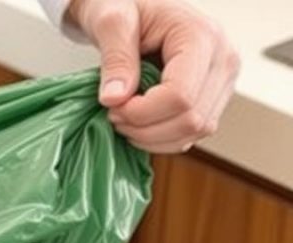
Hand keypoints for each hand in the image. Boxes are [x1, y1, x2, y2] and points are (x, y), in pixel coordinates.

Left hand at [69, 0, 239, 153]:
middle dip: (145, 128)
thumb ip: (115, 58)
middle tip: (114, 114)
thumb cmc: (126, 7)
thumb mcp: (112, 22)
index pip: (180, 96)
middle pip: (191, 120)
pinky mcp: (214, 97)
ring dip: (152, 137)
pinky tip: (140, 122)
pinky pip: (192, 134)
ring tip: (125, 118)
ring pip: (195, 132)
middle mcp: (223, 60)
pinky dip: (162, 138)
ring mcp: (222, 81)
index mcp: (202, 37)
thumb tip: (115, 99)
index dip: (141, 113)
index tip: (112, 106)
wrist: (136, 8)